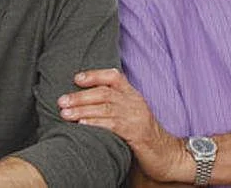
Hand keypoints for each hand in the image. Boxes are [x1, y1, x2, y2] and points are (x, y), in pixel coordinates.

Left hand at [58, 68, 189, 181]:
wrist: (168, 155)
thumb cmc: (144, 136)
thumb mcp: (131, 115)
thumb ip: (114, 106)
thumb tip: (85, 102)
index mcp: (133, 95)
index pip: (114, 76)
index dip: (94, 75)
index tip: (76, 78)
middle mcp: (135, 102)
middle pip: (105, 93)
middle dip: (80, 96)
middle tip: (61, 101)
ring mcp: (137, 117)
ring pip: (106, 108)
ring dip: (82, 110)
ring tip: (65, 114)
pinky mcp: (137, 133)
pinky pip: (113, 125)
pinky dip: (95, 123)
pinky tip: (82, 125)